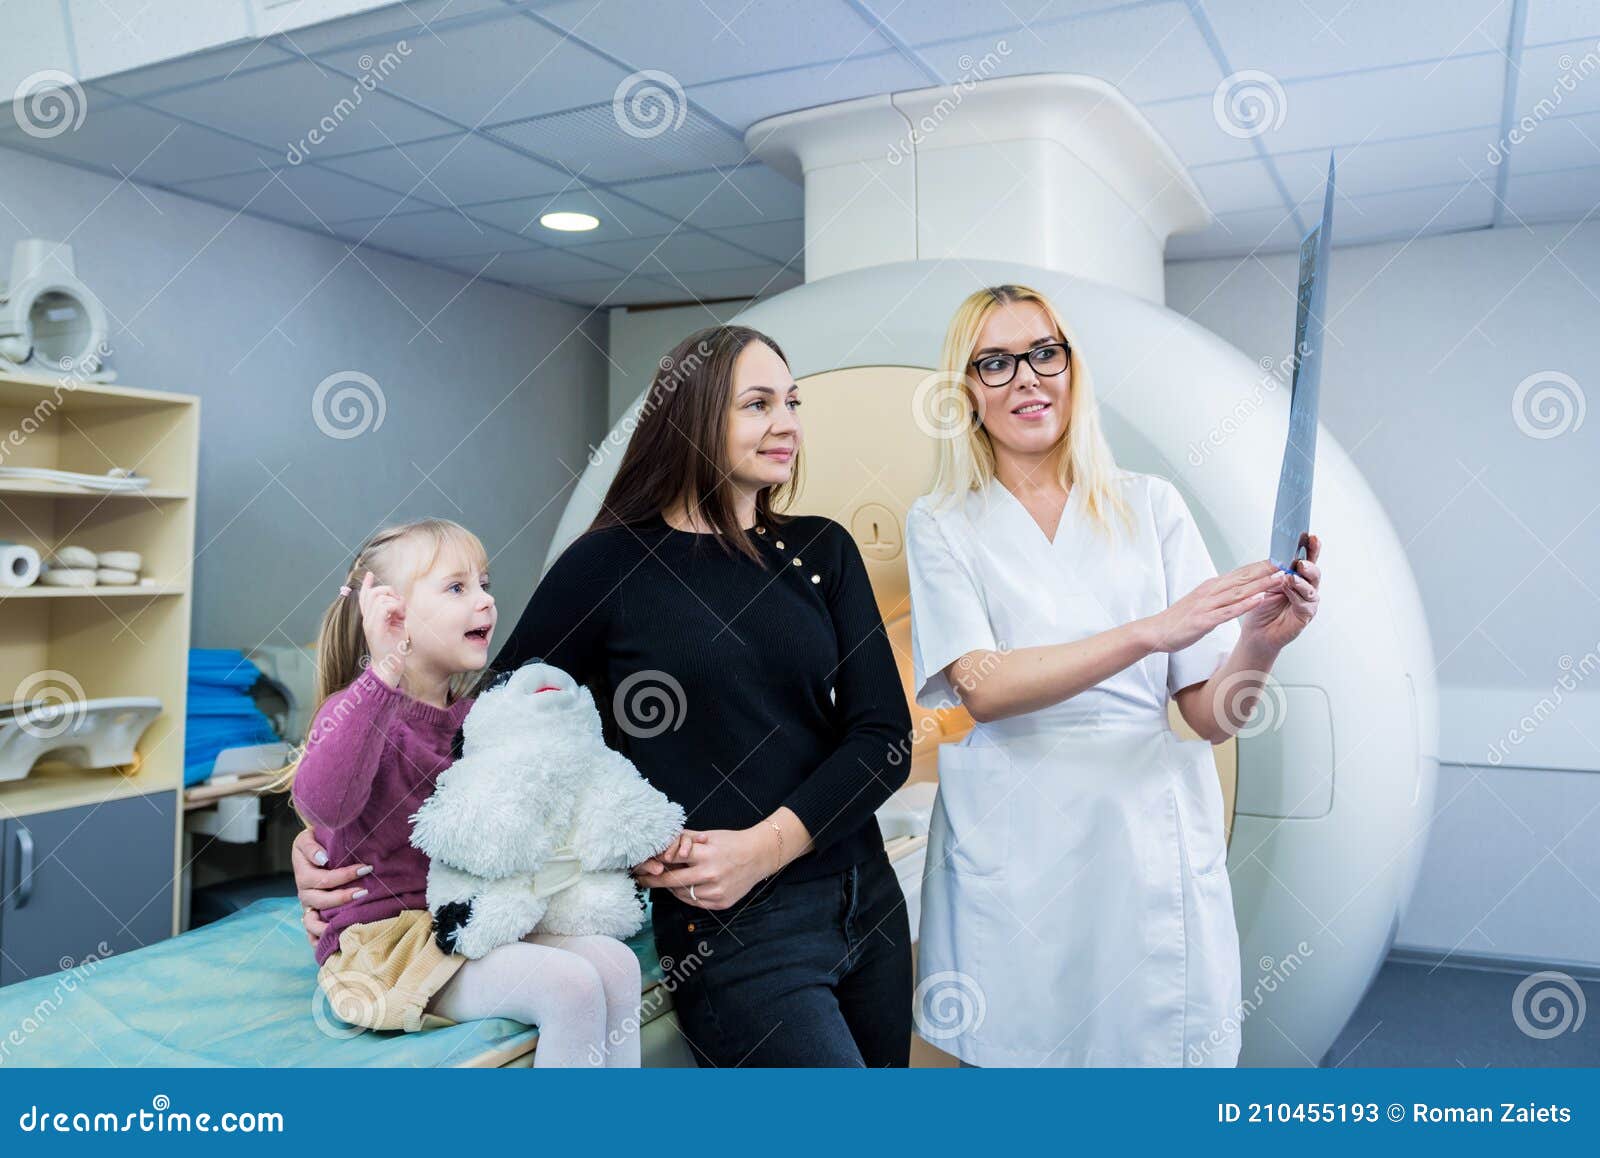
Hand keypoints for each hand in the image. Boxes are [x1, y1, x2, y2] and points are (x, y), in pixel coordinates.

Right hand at [291, 828, 370, 945]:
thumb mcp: (308, 838)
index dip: (344, 875)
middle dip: (343, 898)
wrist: (312, 849)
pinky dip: (318, 941)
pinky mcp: (312, 916)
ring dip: (330, 923)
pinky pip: (311, 933)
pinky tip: (334, 944)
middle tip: (364, 892)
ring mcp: (308, 906)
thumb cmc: (314, 842)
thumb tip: (323, 859)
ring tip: (351, 919)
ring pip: (313, 922)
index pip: (323, 879)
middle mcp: (304, 893)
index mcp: (303, 874)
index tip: (366, 868)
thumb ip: (312, 847)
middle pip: (321, 901)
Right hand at [358, 571, 408, 686]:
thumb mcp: (396, 627)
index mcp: (371, 619)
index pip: (365, 598)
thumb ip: (395, 613)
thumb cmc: (394, 649)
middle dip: (390, 592)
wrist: (389, 667)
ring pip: (380, 598)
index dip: (368, 585)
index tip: (369, 574)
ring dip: (395, 602)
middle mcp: (367, 620)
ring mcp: (369, 623)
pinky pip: (384, 607)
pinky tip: (400, 617)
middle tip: (400, 607)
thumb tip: (399, 599)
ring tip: (401, 615)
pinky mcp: (375, 628)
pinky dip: (395, 608)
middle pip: (374, 593)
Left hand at [645, 827, 779, 910]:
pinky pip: (695, 902)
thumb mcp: (709, 836)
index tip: (643, 864)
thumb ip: (685, 841)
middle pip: (672, 881)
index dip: (655, 861)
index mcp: (706, 854)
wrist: (759, 856)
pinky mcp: (720, 903)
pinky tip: (684, 888)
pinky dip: (686, 895)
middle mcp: (710, 874)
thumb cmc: (732, 843)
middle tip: (641, 880)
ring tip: (667, 881)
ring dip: (672, 888)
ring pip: (682, 894)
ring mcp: (716, 891)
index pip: (672, 859)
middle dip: (654, 880)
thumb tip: (661, 846)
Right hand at [1145, 560, 1283, 653]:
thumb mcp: (1201, 602)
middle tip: (1288, 562)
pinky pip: (1229, 611)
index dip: (1261, 566)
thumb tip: (1234, 590)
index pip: (1240, 573)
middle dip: (1267, 570)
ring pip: (1240, 592)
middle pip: (1244, 578)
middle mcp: (1211, 591)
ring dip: (1262, 584)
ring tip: (1281, 577)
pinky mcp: (1205, 620)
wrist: (1155, 631)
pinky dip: (1246, 604)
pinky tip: (1260, 599)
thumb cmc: (1178, 619)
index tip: (1280, 559)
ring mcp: (1208, 605)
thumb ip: (1218, 595)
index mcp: (1211, 587)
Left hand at [1240, 533, 1321, 650]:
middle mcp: (1305, 586)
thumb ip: (1273, 570)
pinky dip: (1297, 595)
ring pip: (1311, 587)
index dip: (1310, 547)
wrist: (1256, 631)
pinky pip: (1305, 603)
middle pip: (1313, 571)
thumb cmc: (1260, 606)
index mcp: (1297, 575)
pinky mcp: (1305, 615)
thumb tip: (1278, 556)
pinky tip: (1290, 589)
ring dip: (1302, 580)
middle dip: (1309, 564)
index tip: (1310, 536)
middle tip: (1300, 561)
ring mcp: (1307, 601)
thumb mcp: (1264, 583)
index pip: (1306, 558)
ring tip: (1293, 575)